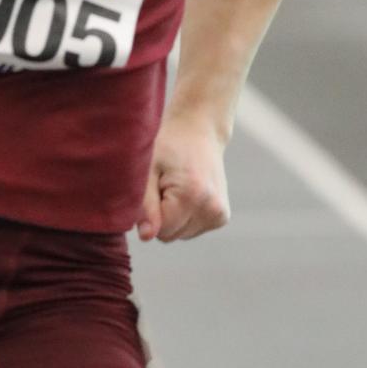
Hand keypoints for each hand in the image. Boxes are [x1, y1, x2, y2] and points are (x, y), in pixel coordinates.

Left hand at [137, 113, 229, 242]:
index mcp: (192, 196)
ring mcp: (219, 215)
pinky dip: (184, 216)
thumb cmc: (168, 146)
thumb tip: (146, 237)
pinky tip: (187, 192)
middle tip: (164, 184)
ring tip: (176, 186)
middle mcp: (211, 208)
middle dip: (161, 215)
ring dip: (173, 216)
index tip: (154, 186)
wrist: (199, 130)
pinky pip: (191, 230)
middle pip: (169, 235)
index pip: (160, 230)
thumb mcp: (148, 168)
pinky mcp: (222, 217)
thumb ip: (145, 204)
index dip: (149, 212)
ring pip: (180, 234)